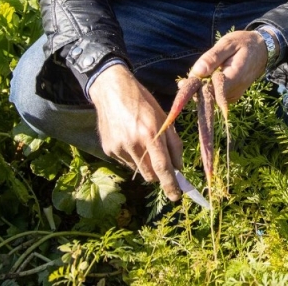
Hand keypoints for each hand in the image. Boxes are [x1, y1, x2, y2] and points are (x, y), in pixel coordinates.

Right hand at [88, 64, 183, 200]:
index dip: (171, 184)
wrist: (112, 90)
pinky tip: (129, 138)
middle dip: (158, 173)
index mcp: (151, 133)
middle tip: (161, 163)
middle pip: (150, 174)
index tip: (176, 196)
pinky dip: (131, 157)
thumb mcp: (163, 117)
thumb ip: (173, 143)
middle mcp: (133, 143)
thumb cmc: (142, 102)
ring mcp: (119, 148)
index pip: (163, 167)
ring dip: (144, 163)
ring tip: (141, 142)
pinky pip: (125, 162)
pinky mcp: (109, 149)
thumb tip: (179, 167)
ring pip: (138, 170)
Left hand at [188, 30, 267, 102]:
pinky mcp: (233, 96)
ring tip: (191, 80)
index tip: (183, 84)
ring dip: (200, 90)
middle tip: (182, 83)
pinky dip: (208, 89)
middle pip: (210, 96)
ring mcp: (234, 95)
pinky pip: (217, 96)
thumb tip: (197, 71)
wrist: (262, 49)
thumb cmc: (243, 43)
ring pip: (212, 98)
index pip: (211, 90)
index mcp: (234, 77)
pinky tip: (202, 81)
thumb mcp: (228, 44)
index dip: (196, 89)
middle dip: (195, 90)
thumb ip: (212, 57)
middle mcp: (235, 90)